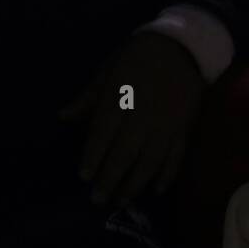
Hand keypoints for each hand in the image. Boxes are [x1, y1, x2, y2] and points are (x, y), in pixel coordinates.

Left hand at [57, 32, 206, 206]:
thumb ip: (88, 97)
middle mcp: (143, 114)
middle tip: (97, 200)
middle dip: (110, 178)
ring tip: (121, 201)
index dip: (92, 156)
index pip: (103, 133)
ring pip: (149, 161)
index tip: (83, 176)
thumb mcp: (109, 70)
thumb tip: (63, 117)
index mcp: (120, 96)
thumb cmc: (137, 56)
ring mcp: (166, 124)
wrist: (182, 46)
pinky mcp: (185, 128)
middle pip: (124, 153)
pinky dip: (167, 176)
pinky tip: (156, 191)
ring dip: (135, 184)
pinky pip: (176, 157)